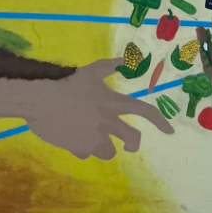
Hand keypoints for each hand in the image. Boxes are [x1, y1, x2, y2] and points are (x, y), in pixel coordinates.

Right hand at [20, 58, 173, 159]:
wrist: (41, 100)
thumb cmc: (67, 83)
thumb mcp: (92, 70)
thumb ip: (111, 65)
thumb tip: (126, 58)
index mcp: (114, 103)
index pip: (144, 111)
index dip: (160, 121)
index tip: (170, 131)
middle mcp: (108, 122)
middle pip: (132, 139)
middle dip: (132, 144)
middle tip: (127, 145)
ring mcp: (94, 137)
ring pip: (109, 152)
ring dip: (105, 146)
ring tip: (94, 136)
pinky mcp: (78, 147)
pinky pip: (87, 153)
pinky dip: (84, 147)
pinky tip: (75, 138)